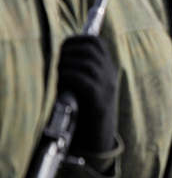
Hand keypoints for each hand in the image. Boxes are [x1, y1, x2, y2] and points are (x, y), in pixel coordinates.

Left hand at [57, 35, 116, 153]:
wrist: (99, 137)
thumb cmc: (85, 110)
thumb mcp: (85, 85)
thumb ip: (76, 71)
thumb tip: (54, 57)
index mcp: (107, 68)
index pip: (96, 42)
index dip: (77, 39)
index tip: (63, 46)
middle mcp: (110, 74)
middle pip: (91, 49)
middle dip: (70, 50)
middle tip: (57, 59)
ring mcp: (107, 86)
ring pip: (88, 63)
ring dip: (68, 63)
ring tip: (57, 70)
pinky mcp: (99, 100)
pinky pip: (85, 80)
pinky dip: (70, 76)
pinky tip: (62, 80)